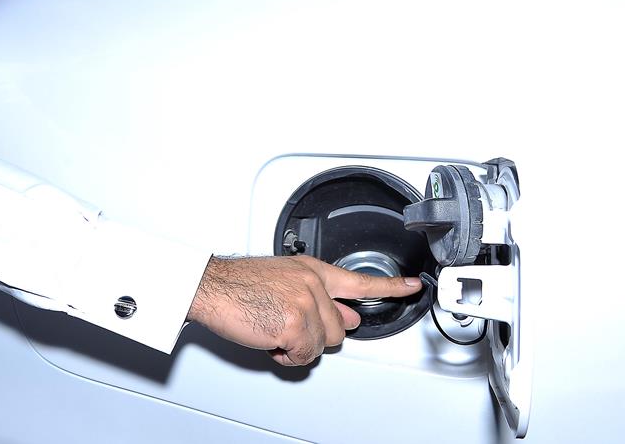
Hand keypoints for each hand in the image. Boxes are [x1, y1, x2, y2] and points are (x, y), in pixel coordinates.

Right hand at [187, 255, 421, 365]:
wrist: (212, 286)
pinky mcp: (295, 324)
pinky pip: (303, 355)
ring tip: (274, 329)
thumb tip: (347, 316)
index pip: (359, 280)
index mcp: (313, 269)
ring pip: (322, 344)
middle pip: (339, 328)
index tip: (413, 286)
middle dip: (315, 335)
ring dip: (298, 346)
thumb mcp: (284, 278)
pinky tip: (270, 338)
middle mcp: (314, 283)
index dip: (391, 286)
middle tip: (288, 327)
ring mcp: (307, 303)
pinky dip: (286, 355)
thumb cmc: (238, 284)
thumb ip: (318, 295)